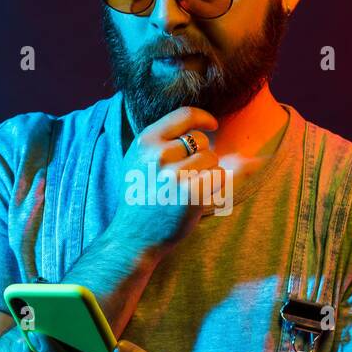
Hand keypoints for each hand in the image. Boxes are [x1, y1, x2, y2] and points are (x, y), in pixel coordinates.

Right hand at [108, 106, 222, 257]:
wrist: (133, 236)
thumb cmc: (140, 197)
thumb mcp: (140, 162)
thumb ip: (166, 141)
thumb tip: (215, 125)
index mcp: (145, 141)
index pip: (185, 115)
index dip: (204, 118)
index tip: (212, 126)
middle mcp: (159, 154)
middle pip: (202, 140)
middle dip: (201, 155)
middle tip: (185, 177)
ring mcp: (174, 174)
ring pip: (212, 160)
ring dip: (208, 173)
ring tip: (188, 189)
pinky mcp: (190, 194)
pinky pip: (219, 177)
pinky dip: (215, 187)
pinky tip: (200, 197)